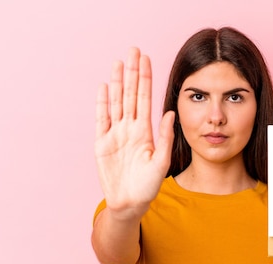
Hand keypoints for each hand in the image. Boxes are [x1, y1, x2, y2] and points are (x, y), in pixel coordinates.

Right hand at [95, 47, 174, 219]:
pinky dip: (101, 103)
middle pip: (130, 94)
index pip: (145, 99)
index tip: (147, 59)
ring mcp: (115, 134)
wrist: (129, 204)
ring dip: (116, 83)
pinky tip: (104, 87)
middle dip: (132, 73)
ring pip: (115, 102)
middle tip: (133, 50)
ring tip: (118, 62)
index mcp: (145, 132)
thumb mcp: (162, 163)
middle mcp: (130, 129)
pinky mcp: (101, 144)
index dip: (145, 78)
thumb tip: (171, 113)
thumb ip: (166, 138)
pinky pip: (101, 119)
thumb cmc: (148, 187)